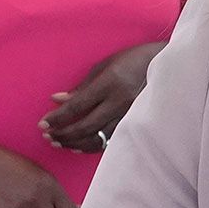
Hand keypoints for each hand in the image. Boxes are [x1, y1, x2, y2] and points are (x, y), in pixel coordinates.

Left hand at [44, 41, 165, 153]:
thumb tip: (58, 100)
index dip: (58, 117)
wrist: (166, 67)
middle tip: (47, 136)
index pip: (78, 106)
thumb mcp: (105, 65)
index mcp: (110, 83)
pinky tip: (78, 146)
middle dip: (63, 133)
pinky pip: (110, 140)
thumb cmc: (132, 60)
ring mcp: (129, 115)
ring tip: (59, 142)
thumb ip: (82, 86)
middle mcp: (120, 102)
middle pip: (86, 126)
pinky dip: (92, 145)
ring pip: (98, 137)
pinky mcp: (135, 124)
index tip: (43, 123)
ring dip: (75, 143)